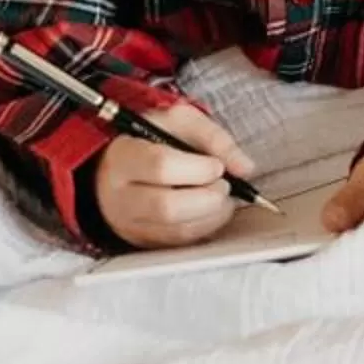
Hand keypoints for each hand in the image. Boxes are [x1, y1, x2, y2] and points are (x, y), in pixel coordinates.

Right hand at [92, 101, 257, 249]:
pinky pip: (180, 242)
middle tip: (224, 184)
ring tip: (221, 195)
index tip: (217, 165)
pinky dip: (206, 227)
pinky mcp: (143, 240)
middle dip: (209, 196)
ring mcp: (129, 223)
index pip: (161, 167)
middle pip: (168, 207)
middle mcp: (120, 196)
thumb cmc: (152, 140)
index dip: (199, 168)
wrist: (119, 165)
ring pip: (177, 230)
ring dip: (213, 214)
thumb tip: (244, 167)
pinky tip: (213, 210)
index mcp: (124, 158)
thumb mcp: (180, 121)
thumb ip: (215, 139)